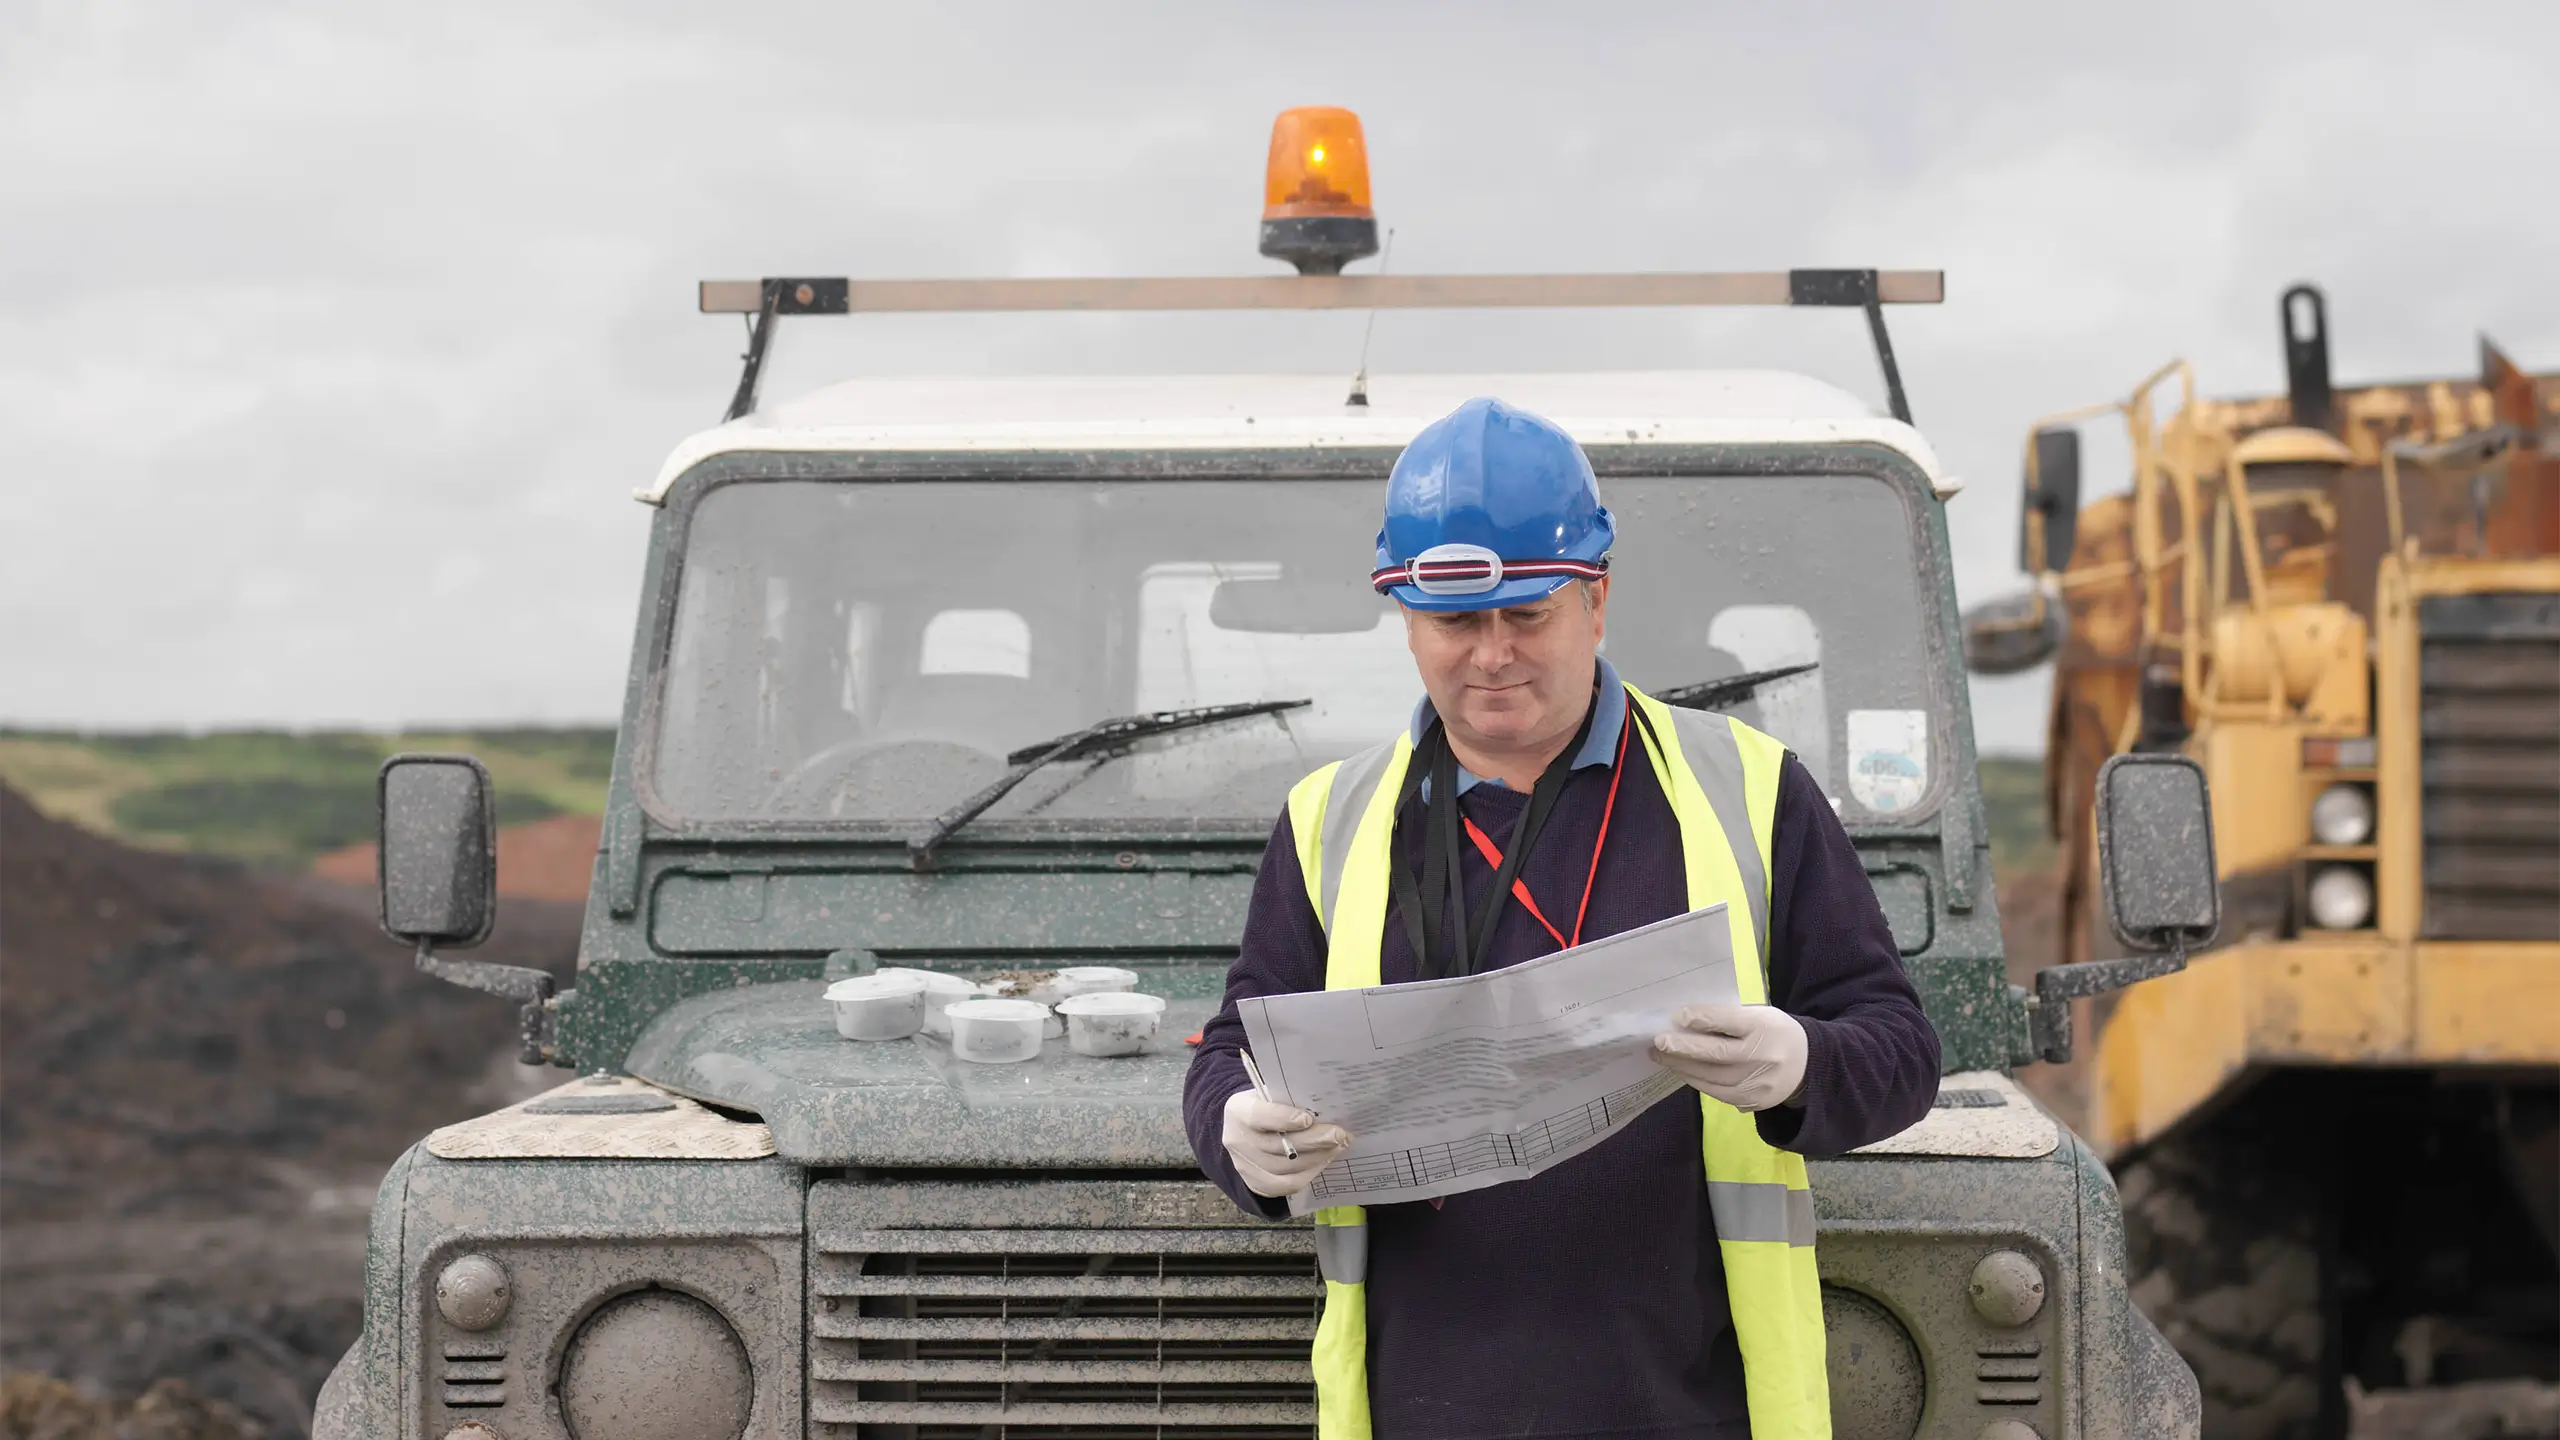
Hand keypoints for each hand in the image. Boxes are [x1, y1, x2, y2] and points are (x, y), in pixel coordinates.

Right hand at [1222, 1089, 1352, 1197]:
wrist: (1248, 1129)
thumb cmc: (1269, 1106)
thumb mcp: (1272, 1095)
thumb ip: (1292, 1100)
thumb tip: (1328, 1108)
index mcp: (1238, 1110)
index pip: (1258, 1116)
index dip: (1282, 1118)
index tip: (1308, 1119)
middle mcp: (1236, 1140)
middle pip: (1276, 1146)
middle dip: (1313, 1141)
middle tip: (1338, 1135)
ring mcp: (1243, 1165)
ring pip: (1284, 1168)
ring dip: (1316, 1158)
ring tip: (1337, 1147)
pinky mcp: (1255, 1183)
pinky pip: (1285, 1185)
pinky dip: (1309, 1174)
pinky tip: (1323, 1161)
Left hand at [1651, 1004, 1807, 1112]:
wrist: (1808, 1066)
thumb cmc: (1774, 1032)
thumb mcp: (1760, 1015)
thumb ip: (1729, 1018)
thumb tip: (1686, 1022)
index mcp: (1765, 1027)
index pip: (1730, 1022)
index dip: (1702, 1019)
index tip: (1678, 1016)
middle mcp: (1762, 1056)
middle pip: (1717, 1054)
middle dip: (1683, 1048)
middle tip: (1658, 1042)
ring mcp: (1757, 1083)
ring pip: (1712, 1077)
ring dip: (1682, 1066)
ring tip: (1661, 1056)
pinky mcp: (1752, 1102)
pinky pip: (1716, 1092)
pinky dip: (1695, 1081)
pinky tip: (1680, 1070)